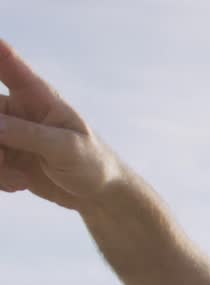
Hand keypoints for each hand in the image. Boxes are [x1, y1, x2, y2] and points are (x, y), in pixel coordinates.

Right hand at [0, 39, 122, 208]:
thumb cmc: (93, 162)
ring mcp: (9, 133)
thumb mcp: (67, 147)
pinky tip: (20, 184)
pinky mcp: (6, 155)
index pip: (9, 64)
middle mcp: (18, 110)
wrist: (98, 193)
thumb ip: (29, 135)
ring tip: (19, 178)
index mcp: (38, 96)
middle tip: (2, 158)